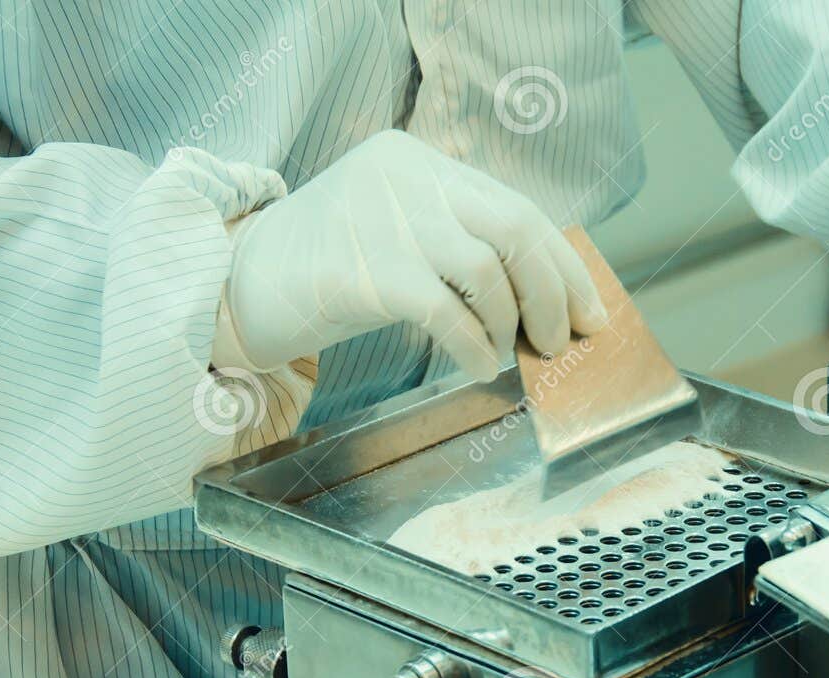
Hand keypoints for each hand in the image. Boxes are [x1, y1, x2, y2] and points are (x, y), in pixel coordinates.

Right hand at [221, 131, 607, 378]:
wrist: (237, 285)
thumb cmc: (331, 271)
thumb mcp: (401, 235)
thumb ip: (461, 246)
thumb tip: (548, 303)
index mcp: (420, 161)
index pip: (517, 208)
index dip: (565, 266)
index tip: (592, 314)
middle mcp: (406, 176)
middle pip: (516, 228)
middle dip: (553, 293)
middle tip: (559, 343)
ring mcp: (384, 218)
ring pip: (487, 269)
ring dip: (511, 325)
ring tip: (505, 354)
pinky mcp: (363, 268)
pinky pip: (445, 311)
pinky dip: (473, 346)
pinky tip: (477, 366)